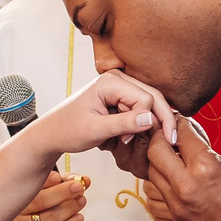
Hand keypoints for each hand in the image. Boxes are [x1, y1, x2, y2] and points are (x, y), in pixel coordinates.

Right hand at [13, 170, 89, 220]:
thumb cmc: (44, 202)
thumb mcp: (53, 187)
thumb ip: (66, 181)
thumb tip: (84, 180)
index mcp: (19, 193)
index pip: (32, 185)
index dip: (48, 180)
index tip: (60, 177)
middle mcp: (18, 210)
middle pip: (40, 201)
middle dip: (63, 193)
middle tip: (78, 188)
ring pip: (49, 219)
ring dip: (69, 209)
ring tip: (81, 201)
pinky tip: (78, 218)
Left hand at [26, 71, 157, 160]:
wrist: (52, 133)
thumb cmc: (68, 130)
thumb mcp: (95, 130)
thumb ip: (123, 123)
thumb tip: (151, 119)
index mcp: (110, 82)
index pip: (145, 98)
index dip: (145, 121)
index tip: (126, 140)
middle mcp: (117, 78)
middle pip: (153, 97)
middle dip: (160, 119)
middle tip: (167, 142)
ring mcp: (119, 86)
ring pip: (150, 102)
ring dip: (150, 121)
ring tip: (141, 139)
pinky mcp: (120, 96)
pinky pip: (141, 106)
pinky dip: (143, 121)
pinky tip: (138, 134)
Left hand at [133, 109, 220, 220]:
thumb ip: (206, 153)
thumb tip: (189, 141)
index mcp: (205, 168)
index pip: (181, 134)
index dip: (180, 124)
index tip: (180, 123)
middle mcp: (185, 186)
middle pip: (155, 152)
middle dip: (160, 140)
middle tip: (168, 139)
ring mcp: (176, 206)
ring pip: (149, 175)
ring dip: (157, 166)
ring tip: (169, 164)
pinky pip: (152, 200)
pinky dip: (158, 190)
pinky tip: (168, 186)